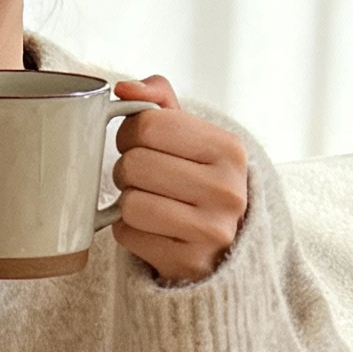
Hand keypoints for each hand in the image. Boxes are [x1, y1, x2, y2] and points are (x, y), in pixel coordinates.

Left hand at [108, 76, 248, 286]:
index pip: (149, 125)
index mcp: (228, 150)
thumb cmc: (197, 182)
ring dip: (126, 202)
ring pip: (130, 203)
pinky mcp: (189, 263)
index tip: (140, 144)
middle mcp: (227, 191)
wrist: (221, 247)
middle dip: (127, 170)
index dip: (131, 133)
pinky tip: (150, 230)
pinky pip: (129, 235)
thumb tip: (124, 88)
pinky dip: (129, 231)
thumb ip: (159, 102)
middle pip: (135, 164)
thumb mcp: (191, 136)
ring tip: (145, 202)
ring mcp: (211, 232)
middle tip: (141, 178)